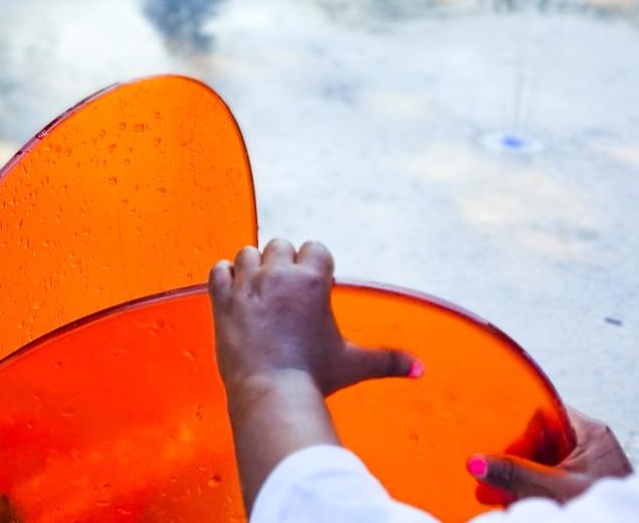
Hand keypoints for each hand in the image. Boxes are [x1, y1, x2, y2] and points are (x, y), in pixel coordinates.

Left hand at [210, 239, 419, 399]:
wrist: (272, 392)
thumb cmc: (314, 376)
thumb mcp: (353, 364)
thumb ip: (388, 360)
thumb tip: (420, 369)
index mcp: (312, 279)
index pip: (315, 248)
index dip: (315, 268)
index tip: (313, 292)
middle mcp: (279, 274)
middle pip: (281, 245)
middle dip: (284, 265)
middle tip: (286, 296)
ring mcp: (248, 283)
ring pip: (248, 252)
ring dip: (254, 268)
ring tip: (261, 295)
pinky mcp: (223, 298)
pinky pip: (218, 269)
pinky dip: (226, 279)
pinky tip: (236, 297)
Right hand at [470, 406, 631, 503]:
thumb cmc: (604, 509)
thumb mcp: (553, 489)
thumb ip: (514, 473)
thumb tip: (476, 461)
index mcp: (591, 433)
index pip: (545, 416)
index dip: (521, 434)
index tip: (503, 455)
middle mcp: (591, 447)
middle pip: (541, 442)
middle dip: (514, 462)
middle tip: (490, 478)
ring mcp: (588, 469)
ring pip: (543, 464)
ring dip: (519, 480)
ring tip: (496, 495)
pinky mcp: (584, 488)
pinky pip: (551, 482)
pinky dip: (532, 491)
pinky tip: (513, 502)